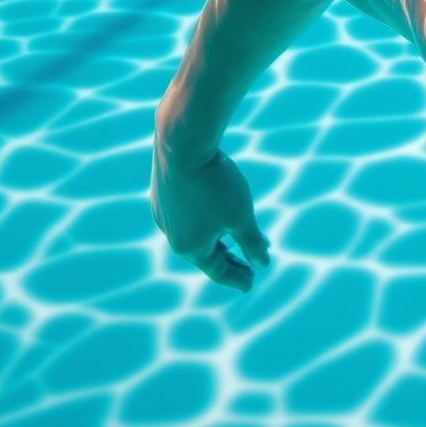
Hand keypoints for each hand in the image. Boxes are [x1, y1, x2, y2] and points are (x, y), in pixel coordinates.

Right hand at [151, 135, 269, 291]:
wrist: (182, 143)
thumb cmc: (215, 183)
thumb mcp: (241, 216)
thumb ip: (251, 242)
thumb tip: (262, 264)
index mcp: (190, 246)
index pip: (217, 270)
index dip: (237, 277)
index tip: (251, 283)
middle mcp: (172, 234)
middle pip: (205, 253)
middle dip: (229, 260)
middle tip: (247, 267)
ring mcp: (164, 214)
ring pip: (195, 233)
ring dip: (217, 238)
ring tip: (234, 239)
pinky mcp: (162, 194)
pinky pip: (186, 215)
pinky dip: (204, 220)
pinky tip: (211, 212)